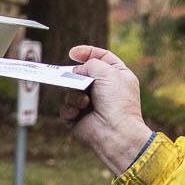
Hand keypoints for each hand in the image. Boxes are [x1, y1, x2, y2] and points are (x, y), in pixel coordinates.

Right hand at [59, 44, 152, 170]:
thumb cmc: (117, 102)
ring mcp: (92, 104)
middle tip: (71, 77)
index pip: (102, 57)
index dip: (87, 52)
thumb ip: (90, 63)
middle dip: (75, 76)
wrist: (115, 132)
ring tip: (84, 103)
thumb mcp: (108, 72)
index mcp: (118, 75)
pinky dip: (70, 110)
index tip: (72, 53)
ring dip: (75, 96)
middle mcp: (104, 89)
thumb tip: (77, 71)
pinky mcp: (80, 118)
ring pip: (71, 91)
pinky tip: (78, 113)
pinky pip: (66, 108)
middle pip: (82, 74)